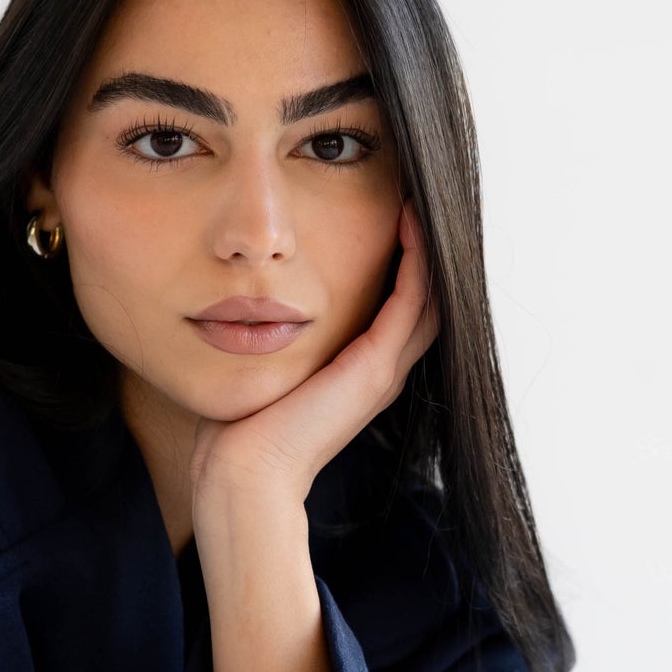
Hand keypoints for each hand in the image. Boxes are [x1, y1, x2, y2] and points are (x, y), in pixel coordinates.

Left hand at [189, 205, 436, 516]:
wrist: (244, 475)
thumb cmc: (240, 430)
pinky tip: (410, 219)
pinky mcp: (375, 368)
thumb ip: (271, 338)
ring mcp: (384, 370)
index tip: (394, 210)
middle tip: (422, 196)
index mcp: (359, 372)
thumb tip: (246, 305)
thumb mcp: (265, 369)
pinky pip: (413, 300)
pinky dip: (417, 258)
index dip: (406, 260)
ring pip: (431, 295)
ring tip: (422, 197)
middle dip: (428, 248)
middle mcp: (381, 370)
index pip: (401, 306)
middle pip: (427, 297)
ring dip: (430, 245)